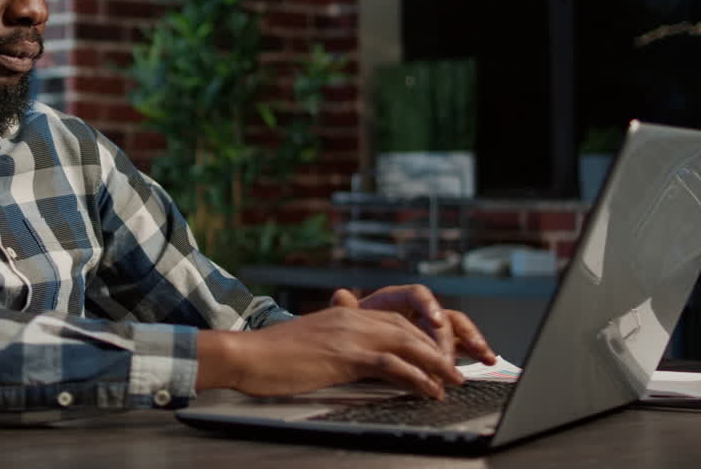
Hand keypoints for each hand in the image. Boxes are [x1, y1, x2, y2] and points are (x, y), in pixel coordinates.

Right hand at [197, 306, 464, 399]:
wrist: (247, 355)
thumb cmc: (271, 355)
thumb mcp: (311, 345)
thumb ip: (335, 347)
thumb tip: (354, 363)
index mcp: (343, 315)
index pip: (393, 321)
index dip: (420, 337)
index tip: (438, 355)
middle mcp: (350, 318)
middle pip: (407, 329)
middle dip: (436, 348)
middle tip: (458, 368)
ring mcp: (349, 335)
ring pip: (407, 343)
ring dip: (436, 364)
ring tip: (456, 381)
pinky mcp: (345, 355)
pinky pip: (392, 365)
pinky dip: (417, 377)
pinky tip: (431, 390)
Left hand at [331, 284, 495, 363]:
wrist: (354, 342)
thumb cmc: (352, 327)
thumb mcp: (346, 319)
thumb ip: (345, 309)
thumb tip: (340, 296)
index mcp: (397, 299)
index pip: (418, 294)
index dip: (429, 306)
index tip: (436, 322)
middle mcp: (417, 310)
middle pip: (440, 316)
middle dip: (446, 338)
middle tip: (445, 361)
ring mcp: (430, 327)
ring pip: (457, 328)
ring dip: (472, 340)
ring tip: (484, 355)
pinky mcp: (438, 344)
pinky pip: (460, 345)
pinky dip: (475, 351)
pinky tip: (488, 361)